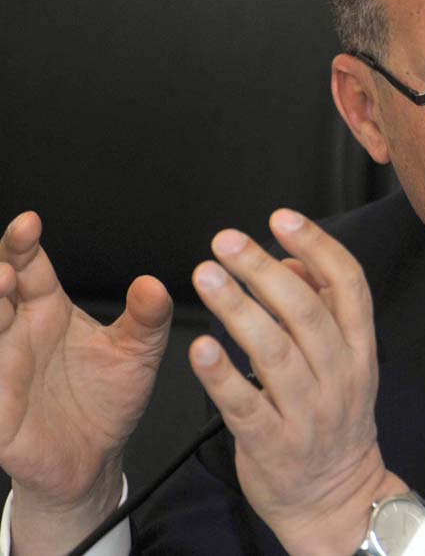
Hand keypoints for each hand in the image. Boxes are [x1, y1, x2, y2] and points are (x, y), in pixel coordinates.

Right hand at [0, 211, 171, 553]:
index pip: (29, 267)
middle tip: (8, 268)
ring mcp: (1, 368)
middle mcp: (18, 333)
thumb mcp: (138, 352)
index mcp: (48, 311)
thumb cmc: (109, 398)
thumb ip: (148, 317)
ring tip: (0, 288)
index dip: (23, 244)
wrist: (95, 456)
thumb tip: (154, 285)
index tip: (30, 223)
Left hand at [188, 209, 406, 555]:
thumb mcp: (344, 361)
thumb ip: (319, 307)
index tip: (283, 219)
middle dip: (265, 270)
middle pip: (306, 312)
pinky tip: (200, 347)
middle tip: (228, 242)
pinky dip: (221, 375)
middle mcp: (339, 376)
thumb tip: (289, 260)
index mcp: (359, 349)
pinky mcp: (274, 445)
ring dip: (239, 310)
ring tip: (207, 276)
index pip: (349, 285)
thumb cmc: (333, 421)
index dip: (317, 246)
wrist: (336, 497)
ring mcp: (309, 412)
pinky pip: (246, 406)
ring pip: (275, 352)